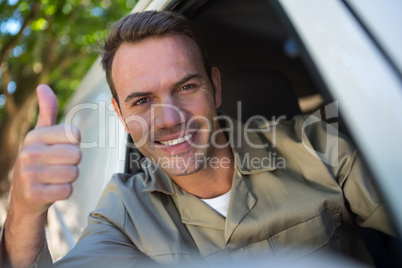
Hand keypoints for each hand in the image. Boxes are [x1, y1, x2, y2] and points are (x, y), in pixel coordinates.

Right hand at [10, 84, 80, 215]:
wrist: (25, 196)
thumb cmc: (39, 161)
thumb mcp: (41, 135)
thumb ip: (47, 111)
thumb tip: (43, 86)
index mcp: (35, 136)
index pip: (75, 135)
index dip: (73, 144)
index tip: (59, 149)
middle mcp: (28, 152)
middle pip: (76, 155)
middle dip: (72, 163)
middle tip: (57, 166)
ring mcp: (29, 174)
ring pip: (73, 173)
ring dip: (68, 178)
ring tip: (53, 178)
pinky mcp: (34, 194)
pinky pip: (67, 191)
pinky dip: (64, 192)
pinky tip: (51, 190)